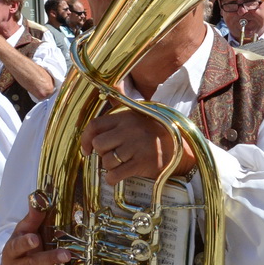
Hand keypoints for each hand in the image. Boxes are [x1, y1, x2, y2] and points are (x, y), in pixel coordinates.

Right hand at [1, 204, 73, 264]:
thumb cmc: (20, 251)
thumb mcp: (22, 233)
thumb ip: (33, 218)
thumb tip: (40, 197)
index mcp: (12, 251)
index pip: (16, 247)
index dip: (25, 243)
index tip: (36, 238)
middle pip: (32, 264)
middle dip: (49, 259)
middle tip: (66, 254)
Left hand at [81, 108, 197, 185]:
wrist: (178, 146)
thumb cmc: (153, 131)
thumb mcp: (137, 113)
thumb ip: (119, 103)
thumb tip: (109, 85)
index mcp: (124, 117)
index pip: (94, 126)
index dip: (85, 139)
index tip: (87, 150)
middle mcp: (128, 130)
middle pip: (99, 144)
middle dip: (101, 153)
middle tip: (108, 156)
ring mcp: (135, 147)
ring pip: (107, 161)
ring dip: (108, 167)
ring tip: (118, 165)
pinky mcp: (141, 163)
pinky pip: (116, 175)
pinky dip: (112, 179)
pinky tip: (116, 177)